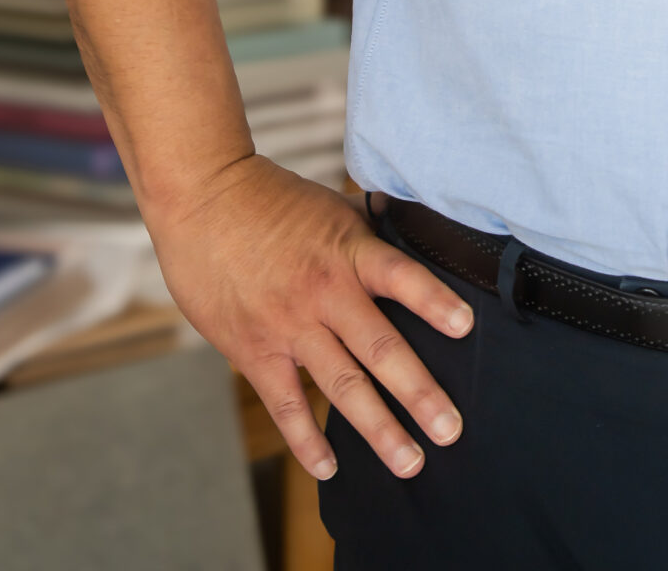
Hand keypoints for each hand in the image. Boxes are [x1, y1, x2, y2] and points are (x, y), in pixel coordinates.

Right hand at [148, 154, 472, 481]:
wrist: (201, 198)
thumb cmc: (270, 199)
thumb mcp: (330, 206)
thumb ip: (370, 230)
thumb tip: (415, 229)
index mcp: (348, 251)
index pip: (399, 276)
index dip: (433, 300)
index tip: (466, 327)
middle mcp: (324, 291)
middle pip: (379, 346)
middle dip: (418, 393)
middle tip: (451, 431)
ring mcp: (288, 325)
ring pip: (341, 385)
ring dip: (378, 428)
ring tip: (410, 463)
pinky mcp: (253, 350)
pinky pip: (285, 404)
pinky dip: (306, 440)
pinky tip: (329, 468)